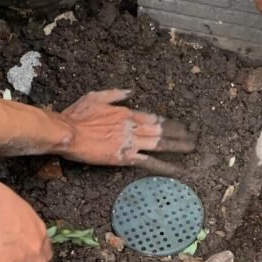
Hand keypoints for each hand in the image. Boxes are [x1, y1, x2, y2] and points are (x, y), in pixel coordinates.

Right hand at [58, 89, 195, 172]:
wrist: (67, 133)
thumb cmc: (77, 115)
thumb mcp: (96, 96)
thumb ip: (115, 94)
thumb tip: (130, 92)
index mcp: (126, 112)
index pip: (154, 118)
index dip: (169, 123)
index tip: (181, 126)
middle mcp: (132, 127)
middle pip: (162, 131)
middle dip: (180, 134)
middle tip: (195, 138)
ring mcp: (130, 143)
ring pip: (160, 145)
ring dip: (178, 147)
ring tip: (192, 149)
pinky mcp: (124, 158)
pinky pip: (149, 162)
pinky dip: (164, 166)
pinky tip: (176, 170)